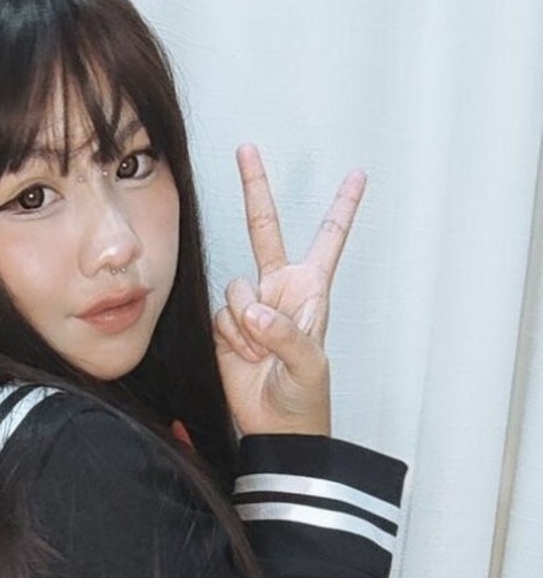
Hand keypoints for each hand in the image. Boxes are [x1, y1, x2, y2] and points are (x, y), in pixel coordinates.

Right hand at [212, 144, 366, 438]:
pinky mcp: (226, 326)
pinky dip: (230, 338)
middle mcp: (279, 290)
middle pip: (266, 229)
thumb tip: (252, 311)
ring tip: (261, 354)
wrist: (276, 428)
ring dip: (244, 324)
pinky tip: (245, 357)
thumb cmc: (306, 398)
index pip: (328, 240)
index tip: (357, 175)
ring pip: (234, 287)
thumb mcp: (308, 366)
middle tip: (246, 148)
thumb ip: (283, 334)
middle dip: (256, 189)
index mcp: (311, 290)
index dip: (342, 209)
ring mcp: (251, 307)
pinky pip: (220, 315)